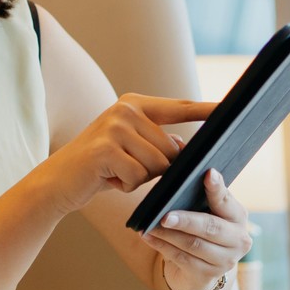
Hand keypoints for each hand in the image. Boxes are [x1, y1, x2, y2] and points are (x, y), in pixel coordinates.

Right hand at [31, 93, 214, 215]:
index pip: (180, 107)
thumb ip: (157, 142)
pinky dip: (126, 186)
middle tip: (125, 168)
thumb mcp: (130, 148)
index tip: (232, 108)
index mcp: (135, 103)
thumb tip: (184, 148)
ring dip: (139, 179)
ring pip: (157, 165)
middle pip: (170, 149)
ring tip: (115, 173)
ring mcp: (115, 127)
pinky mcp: (106, 149)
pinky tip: (107, 179)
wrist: (57, 181)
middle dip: (155, 169)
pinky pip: (138, 177)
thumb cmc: (99, 167)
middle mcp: (125, 109)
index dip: (207, 109)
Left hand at [144, 168, 250, 289]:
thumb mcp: (206, 211)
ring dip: (168, 235)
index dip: (217, 188)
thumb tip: (177, 174)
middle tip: (164, 216)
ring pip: (193, 244)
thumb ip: (200, 195)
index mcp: (238, 216)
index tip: (208, 173)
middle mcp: (238, 239)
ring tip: (149, 225)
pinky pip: (182, 259)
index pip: (226, 200)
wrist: (201, 267)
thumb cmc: (201, 229)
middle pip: (210, 227)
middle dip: (186, 220)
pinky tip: (148, 237)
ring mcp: (225, 260)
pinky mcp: (208, 275)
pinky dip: (162, 247)